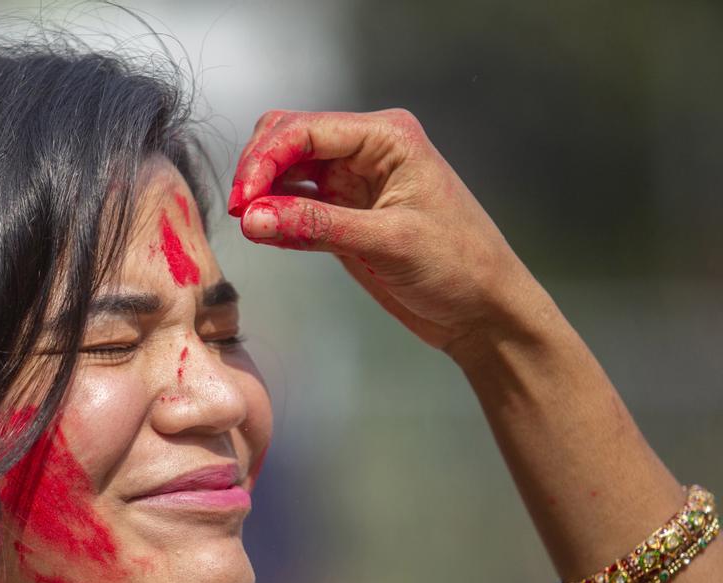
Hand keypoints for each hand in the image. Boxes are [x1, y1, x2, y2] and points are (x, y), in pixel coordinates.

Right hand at [229, 109, 547, 357]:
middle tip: (242, 211)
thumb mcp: (387, 242)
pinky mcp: (343, 214)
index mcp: (387, 138)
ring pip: (286, 169)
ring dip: (262, 192)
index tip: (243, 200)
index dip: (265, 159)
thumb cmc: (460, 267)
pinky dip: (274, 216)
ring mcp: (352, 182)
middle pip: (288, 138)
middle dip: (258, 168)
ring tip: (250, 225)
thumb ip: (316, 226)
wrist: (483, 311)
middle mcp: (366, 151)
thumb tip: (254, 217)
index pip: (306, 130)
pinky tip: (266, 233)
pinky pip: (295, 204)